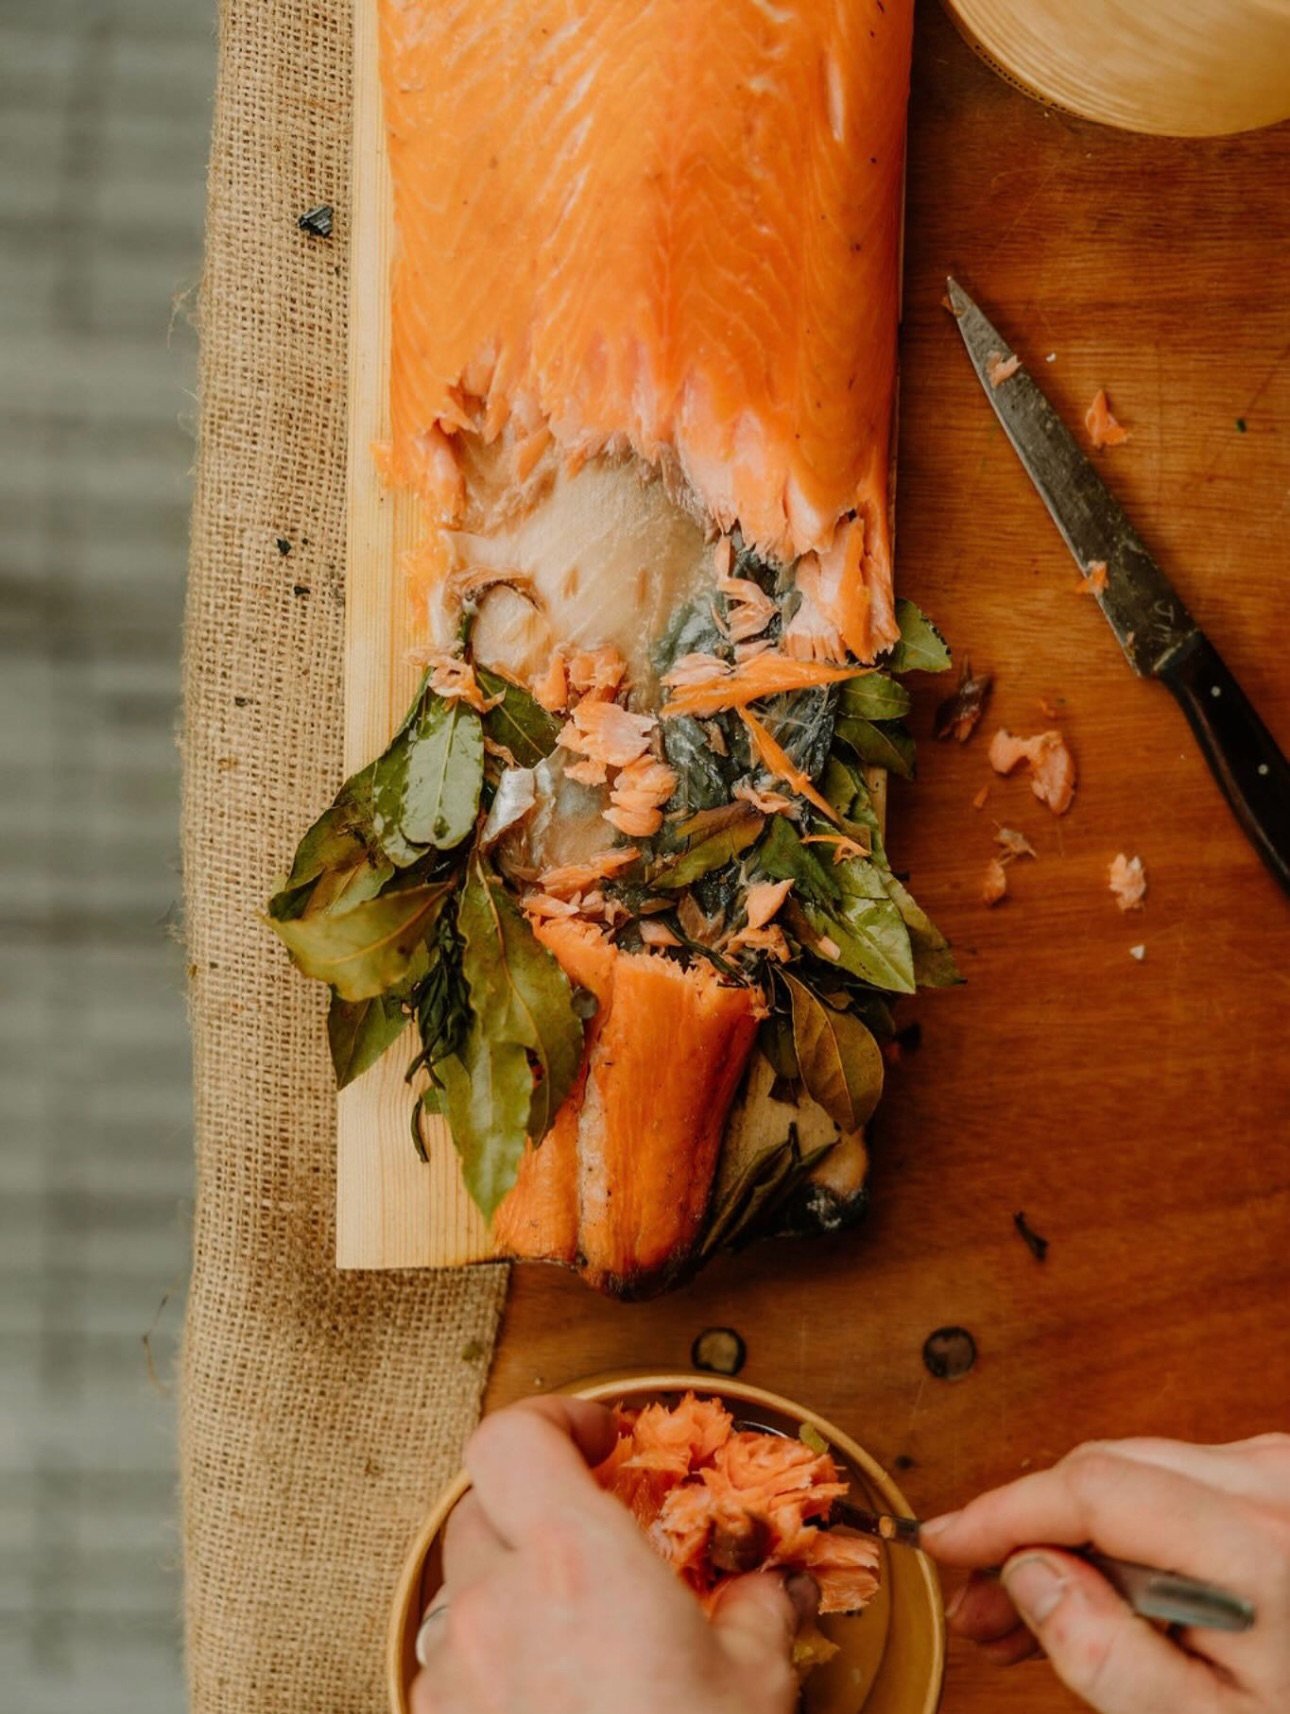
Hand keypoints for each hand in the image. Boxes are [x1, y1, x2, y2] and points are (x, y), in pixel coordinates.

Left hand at [411, 1396, 815, 1713]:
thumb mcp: (752, 1686)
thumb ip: (754, 1612)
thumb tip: (765, 1590)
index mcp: (572, 1561)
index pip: (511, 1435)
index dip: (552, 1419)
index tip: (598, 1438)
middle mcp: (495, 1607)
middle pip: (480, 1508)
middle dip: (534, 1512)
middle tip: (593, 1541)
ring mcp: (454, 1678)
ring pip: (460, 1595)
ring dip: (508, 1594)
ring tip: (575, 1637)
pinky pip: (452, 1672)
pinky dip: (492, 1668)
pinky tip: (551, 1703)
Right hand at [921, 1433, 1289, 1713]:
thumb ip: (1108, 1656)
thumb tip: (1024, 1573)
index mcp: (1261, 1548)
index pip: (1092, 1487)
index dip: (1002, 1512)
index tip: (942, 1540)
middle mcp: (1275, 1486)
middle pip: (1104, 1471)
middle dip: (1028, 1532)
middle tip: (978, 1605)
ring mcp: (1282, 1475)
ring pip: (1132, 1475)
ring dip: (1072, 1536)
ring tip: (1027, 1613)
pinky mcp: (1283, 1482)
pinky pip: (1173, 1486)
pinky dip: (1124, 1532)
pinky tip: (1098, 1590)